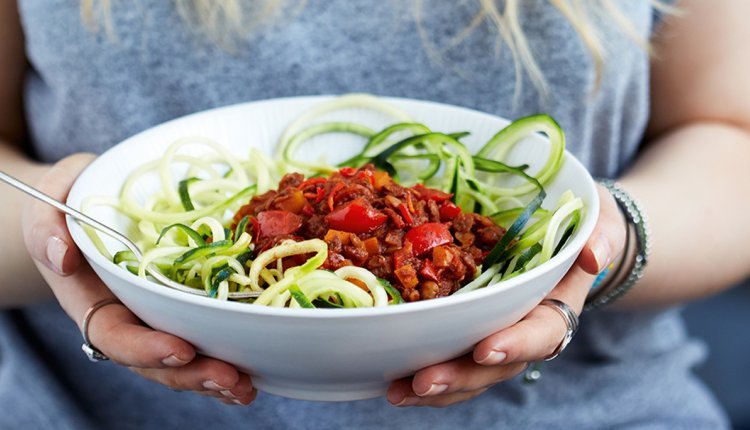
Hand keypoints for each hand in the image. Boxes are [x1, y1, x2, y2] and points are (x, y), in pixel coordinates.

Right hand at [21, 154, 255, 405]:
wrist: (93, 205)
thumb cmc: (72, 201)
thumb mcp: (51, 200)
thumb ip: (46, 225)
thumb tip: (63, 257)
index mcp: (91, 300)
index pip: (114, 334)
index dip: (145, 347)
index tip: (181, 350)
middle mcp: (126, 318)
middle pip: (154, 361)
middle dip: (191, 374)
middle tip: (230, 378)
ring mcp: (155, 317)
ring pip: (180, 361)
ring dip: (213, 378)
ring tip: (246, 387)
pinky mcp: (182, 308)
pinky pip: (201, 340)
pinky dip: (225, 358)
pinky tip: (253, 373)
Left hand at [386, 184, 625, 406]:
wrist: (563, 239)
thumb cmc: (579, 230)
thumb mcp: (596, 224)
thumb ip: (600, 237)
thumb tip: (593, 256)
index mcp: (556, 308)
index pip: (542, 333)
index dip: (515, 344)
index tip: (487, 349)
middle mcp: (524, 333)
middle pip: (496, 365)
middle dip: (460, 376)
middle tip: (423, 382)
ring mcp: (496, 337)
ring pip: (468, 373)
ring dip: (434, 387)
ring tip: (397, 391)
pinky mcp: (470, 334)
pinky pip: (450, 359)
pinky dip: (420, 372)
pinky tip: (390, 380)